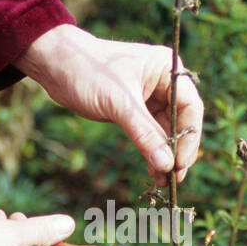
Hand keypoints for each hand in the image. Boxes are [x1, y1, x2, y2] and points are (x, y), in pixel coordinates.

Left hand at [17, 24, 203, 184]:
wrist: (55, 65)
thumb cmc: (88, 71)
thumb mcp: (119, 103)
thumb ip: (145, 134)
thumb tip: (166, 165)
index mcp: (168, 69)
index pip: (190, 107)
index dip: (189, 138)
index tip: (180, 164)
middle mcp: (164, 81)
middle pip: (181, 121)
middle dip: (177, 150)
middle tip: (174, 178)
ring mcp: (150, 95)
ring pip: (166, 130)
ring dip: (165, 155)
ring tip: (162, 180)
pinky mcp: (134, 108)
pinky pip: (150, 133)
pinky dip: (151, 151)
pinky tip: (152, 170)